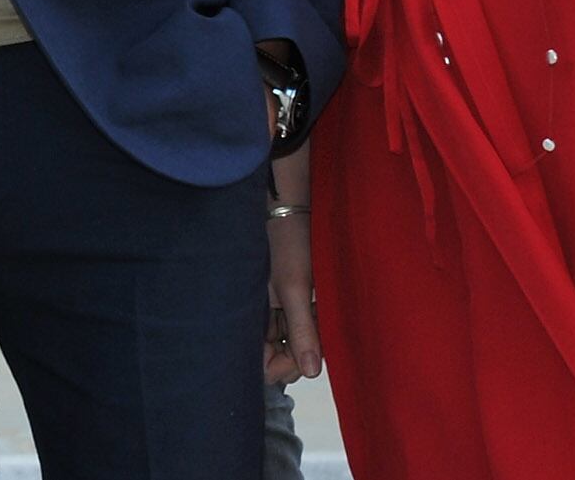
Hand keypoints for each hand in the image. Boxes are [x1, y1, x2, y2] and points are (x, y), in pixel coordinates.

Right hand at [264, 202, 320, 383]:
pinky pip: (300, 321)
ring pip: (293, 340)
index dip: (283, 365)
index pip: (263, 363)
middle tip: (320, 332)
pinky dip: (314, 320)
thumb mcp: (295, 287)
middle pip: (280, 355)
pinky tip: (323, 306)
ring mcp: (275, 307)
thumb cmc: (287, 241)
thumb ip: (302, 330)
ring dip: (311, 334)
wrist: (292, 202)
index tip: (306, 354)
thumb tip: (310, 373)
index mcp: (251, 315)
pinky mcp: (288, 295)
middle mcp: (261, 316)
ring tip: (322, 312)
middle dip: (301, 351)